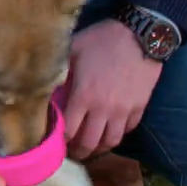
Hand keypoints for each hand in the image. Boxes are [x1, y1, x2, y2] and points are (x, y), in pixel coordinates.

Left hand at [63, 19, 161, 158]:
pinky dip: (117, 133)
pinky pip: (128, 129)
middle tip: (72, 151)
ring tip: (91, 145)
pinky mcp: (139, 107)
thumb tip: (46, 84)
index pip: (68, 130)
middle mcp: (104, 108)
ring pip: (110, 142)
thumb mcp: (74, 49)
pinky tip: (110, 128)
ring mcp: (124, 110)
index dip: (60, 141)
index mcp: (84, 95)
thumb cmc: (103, 39)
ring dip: (99, 147)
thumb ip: (61, 71)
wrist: (140, 34)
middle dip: (78, 152)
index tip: (55, 142)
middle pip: (89, 143)